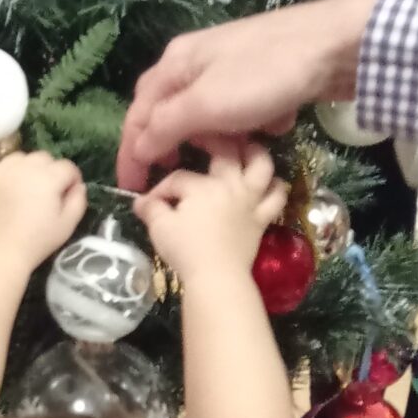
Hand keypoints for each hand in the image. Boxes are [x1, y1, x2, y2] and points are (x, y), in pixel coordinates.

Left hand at [0, 149, 84, 267]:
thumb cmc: (35, 243)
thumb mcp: (67, 225)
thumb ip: (78, 200)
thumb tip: (77, 185)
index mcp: (48, 177)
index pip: (66, 167)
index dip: (70, 180)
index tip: (65, 195)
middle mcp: (23, 167)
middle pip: (42, 158)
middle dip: (47, 172)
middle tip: (42, 194)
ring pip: (16, 158)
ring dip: (21, 169)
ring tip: (18, 190)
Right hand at [117, 0, 381, 189]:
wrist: (336, 44)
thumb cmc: (265, 75)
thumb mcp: (206, 105)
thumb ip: (165, 127)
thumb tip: (137, 148)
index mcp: (174, 64)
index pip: (138, 115)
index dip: (131, 155)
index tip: (131, 190)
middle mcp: (195, 61)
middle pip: (169, 112)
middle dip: (176, 143)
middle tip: (183, 171)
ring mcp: (229, 66)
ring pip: (207, 114)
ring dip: (220, 136)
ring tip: (238, 148)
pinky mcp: (261, 74)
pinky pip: (241, 108)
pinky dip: (252, 123)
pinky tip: (273, 125)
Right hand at [138, 148, 286, 280]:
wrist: (217, 277)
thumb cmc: (186, 250)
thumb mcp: (159, 228)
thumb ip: (151, 209)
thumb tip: (140, 202)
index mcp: (202, 186)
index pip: (178, 178)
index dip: (162, 188)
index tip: (151, 203)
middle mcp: (229, 185)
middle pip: (226, 152)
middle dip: (213, 142)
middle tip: (204, 140)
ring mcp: (249, 200)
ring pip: (261, 166)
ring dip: (256, 154)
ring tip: (249, 149)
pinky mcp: (262, 218)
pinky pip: (277, 197)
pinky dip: (277, 188)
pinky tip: (270, 185)